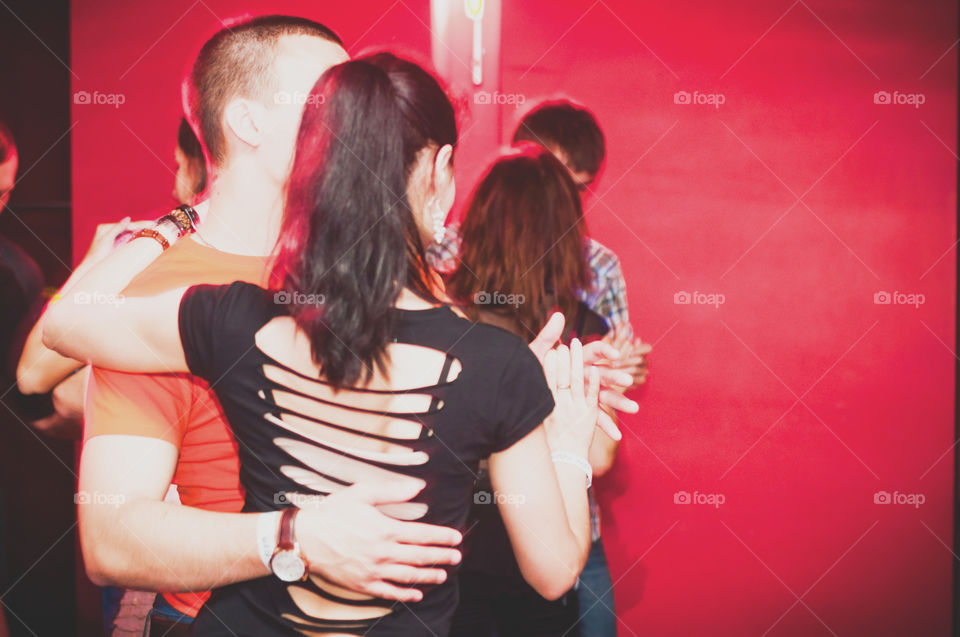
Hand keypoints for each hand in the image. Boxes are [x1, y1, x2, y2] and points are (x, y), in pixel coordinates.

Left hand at [81, 218, 153, 265]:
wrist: (92, 267)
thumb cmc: (97, 255)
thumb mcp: (107, 240)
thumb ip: (117, 228)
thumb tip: (128, 219)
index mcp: (105, 227)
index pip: (126, 225)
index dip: (139, 224)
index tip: (151, 224)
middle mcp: (109, 230)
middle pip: (128, 227)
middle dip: (141, 226)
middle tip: (155, 225)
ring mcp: (113, 237)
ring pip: (129, 232)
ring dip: (140, 230)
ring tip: (152, 228)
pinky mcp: (116, 244)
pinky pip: (128, 238)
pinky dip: (136, 236)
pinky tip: (143, 234)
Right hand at [296, 480, 462, 602]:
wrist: (305, 538)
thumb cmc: (332, 513)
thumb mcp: (362, 493)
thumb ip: (392, 490)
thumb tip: (418, 486)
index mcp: (385, 529)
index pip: (423, 535)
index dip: (442, 537)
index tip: (456, 538)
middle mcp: (383, 552)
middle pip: (420, 556)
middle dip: (442, 556)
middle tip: (457, 556)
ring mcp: (374, 570)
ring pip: (409, 576)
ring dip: (429, 576)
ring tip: (443, 574)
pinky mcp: (363, 584)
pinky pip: (389, 592)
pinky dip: (406, 595)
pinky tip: (417, 594)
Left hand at [529, 313, 634, 432]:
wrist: (521, 397)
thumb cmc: (528, 372)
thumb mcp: (536, 355)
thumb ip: (547, 336)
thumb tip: (558, 316)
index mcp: (577, 359)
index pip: (595, 351)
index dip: (605, 350)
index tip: (614, 354)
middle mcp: (584, 374)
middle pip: (604, 374)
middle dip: (617, 377)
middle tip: (628, 380)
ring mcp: (585, 393)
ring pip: (606, 397)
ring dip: (620, 402)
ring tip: (634, 409)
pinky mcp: (582, 409)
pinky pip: (596, 418)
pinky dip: (606, 427)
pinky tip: (617, 436)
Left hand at [603, 325, 650, 388]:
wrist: (604, 374)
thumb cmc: (609, 358)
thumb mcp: (611, 345)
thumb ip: (617, 335)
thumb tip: (621, 324)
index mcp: (638, 351)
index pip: (647, 348)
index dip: (640, 350)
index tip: (630, 352)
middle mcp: (643, 360)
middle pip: (641, 360)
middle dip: (627, 362)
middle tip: (614, 364)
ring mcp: (643, 371)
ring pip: (639, 371)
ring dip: (626, 371)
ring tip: (614, 372)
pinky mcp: (640, 381)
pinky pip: (639, 381)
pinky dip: (629, 380)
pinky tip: (619, 378)